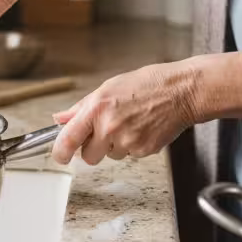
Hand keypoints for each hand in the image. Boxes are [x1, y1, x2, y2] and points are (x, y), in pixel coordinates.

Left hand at [50, 52, 241, 164]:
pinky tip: (142, 128)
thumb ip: (82, 107)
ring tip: (130, 123)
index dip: (60, 152)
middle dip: (94, 149)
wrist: (181, 91)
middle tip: (106, 131)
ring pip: (111, 156)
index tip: (59, 156)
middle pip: (88, 157)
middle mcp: (109, 127)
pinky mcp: (143, 151)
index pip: (69, 139)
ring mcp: (127, 141)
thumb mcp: (108, 87)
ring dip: (116, 145)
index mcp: (96, 108)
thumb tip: (60, 119)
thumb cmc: (147, 84)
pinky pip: (130, 155)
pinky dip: (134, 145)